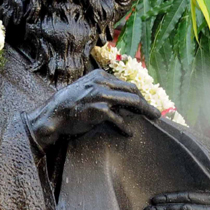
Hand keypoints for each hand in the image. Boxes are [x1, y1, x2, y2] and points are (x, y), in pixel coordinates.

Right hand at [26, 69, 160, 150]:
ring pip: (131, 101)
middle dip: (147, 103)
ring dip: (145, 111)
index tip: (147, 105)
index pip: (127, 85)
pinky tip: (129, 133)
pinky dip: (125, 127)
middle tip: (156, 114)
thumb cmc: (71, 105)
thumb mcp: (88, 91)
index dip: (140, 96)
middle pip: (133, 91)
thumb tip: (126, 104)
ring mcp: (100, 95)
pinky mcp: (98, 109)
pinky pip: (118, 119)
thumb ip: (105, 92)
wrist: (53, 114)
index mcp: (101, 76)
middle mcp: (102, 82)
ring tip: (154, 118)